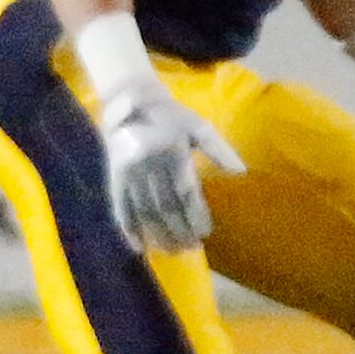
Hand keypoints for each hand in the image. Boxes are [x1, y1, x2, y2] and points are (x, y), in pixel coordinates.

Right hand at [99, 90, 244, 254]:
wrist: (130, 102)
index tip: (205, 233)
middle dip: (179, 231)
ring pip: (144, 211)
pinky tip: (138, 247)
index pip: (186, 193)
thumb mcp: (199, 127)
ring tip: (171, 251)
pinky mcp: (114, 177)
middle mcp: (149, 165)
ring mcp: (129, 173)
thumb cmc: (171, 117)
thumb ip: (220, 150)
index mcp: (172, 153)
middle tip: (191, 248)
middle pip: (165, 207)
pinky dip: (127, 228)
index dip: (195, 216)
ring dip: (157, 234)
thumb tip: (241, 172)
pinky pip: (119, 206)